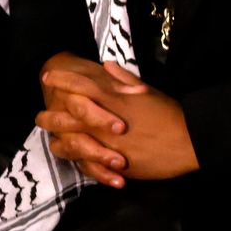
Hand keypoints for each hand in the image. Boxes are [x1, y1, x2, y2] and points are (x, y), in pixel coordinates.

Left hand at [39, 59, 197, 181]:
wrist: (189, 142)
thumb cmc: (171, 115)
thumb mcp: (148, 91)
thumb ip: (124, 79)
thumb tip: (106, 66)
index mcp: (116, 100)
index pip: (81, 86)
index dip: (62, 80)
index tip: (49, 76)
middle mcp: (105, 121)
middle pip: (67, 116)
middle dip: (51, 114)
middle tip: (40, 114)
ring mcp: (106, 144)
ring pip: (70, 141)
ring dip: (58, 138)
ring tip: (50, 137)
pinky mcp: (112, 164)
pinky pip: (86, 163)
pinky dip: (76, 160)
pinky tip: (72, 158)